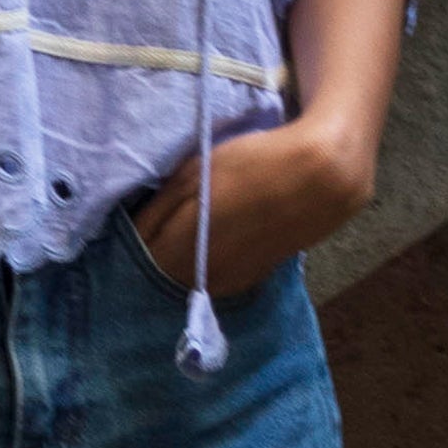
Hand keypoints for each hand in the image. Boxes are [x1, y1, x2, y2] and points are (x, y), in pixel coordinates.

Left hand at [127, 119, 373, 298]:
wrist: (319, 179)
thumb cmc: (251, 165)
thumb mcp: (195, 173)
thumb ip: (160, 208)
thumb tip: (132, 233)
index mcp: (183, 247)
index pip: (141, 258)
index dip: (132, 240)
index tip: (128, 221)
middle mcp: (204, 275)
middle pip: (163, 272)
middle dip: (154, 252)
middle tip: (154, 223)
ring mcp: (231, 282)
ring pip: (188, 278)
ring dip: (179, 261)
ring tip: (182, 230)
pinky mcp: (252, 279)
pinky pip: (214, 279)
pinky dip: (204, 264)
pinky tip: (211, 240)